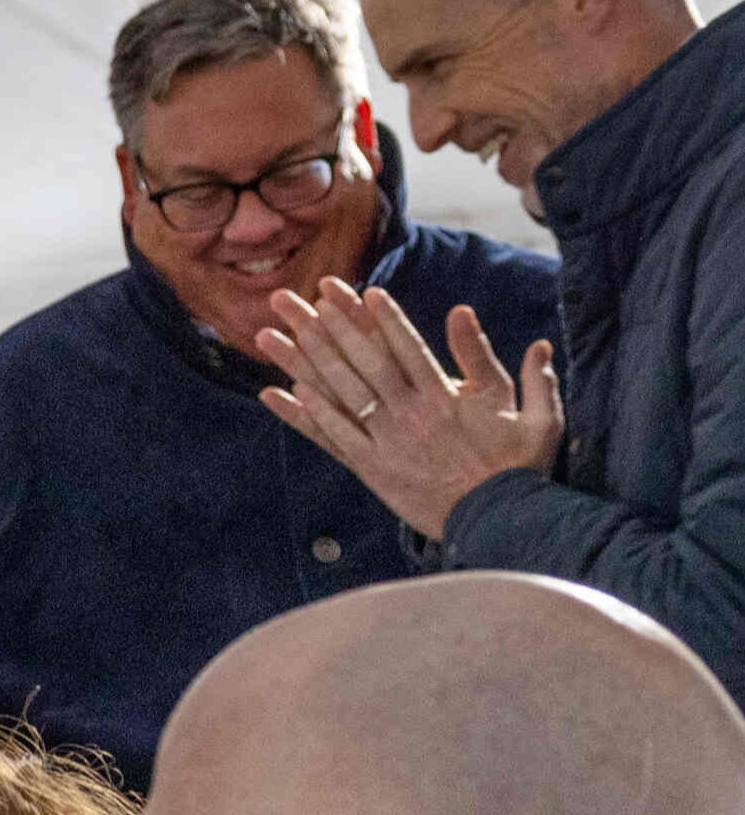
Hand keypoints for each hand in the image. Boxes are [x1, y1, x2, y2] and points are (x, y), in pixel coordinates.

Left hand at [253, 285, 562, 540]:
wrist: (498, 522)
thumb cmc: (519, 468)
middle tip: (300, 300)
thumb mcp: (536, 415)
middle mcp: (412, 414)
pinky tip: (289, 392)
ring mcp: (389, 442)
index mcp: (447, 396)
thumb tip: (530, 337)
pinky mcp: (374, 470)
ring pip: (343, 393)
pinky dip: (313, 415)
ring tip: (278, 336)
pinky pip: (337, 438)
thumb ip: (529, 374)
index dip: (385, 319)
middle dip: (330, 326)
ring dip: (307, 362)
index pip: (409, 348)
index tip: (363, 292)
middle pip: (364, 361)